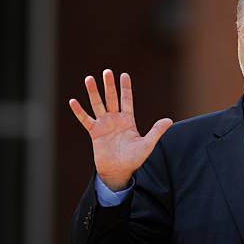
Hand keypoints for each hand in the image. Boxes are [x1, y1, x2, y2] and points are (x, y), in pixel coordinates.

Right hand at [69, 69, 172, 190]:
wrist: (119, 171)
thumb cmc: (134, 159)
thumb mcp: (147, 145)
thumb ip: (156, 132)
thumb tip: (169, 120)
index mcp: (128, 120)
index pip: (126, 100)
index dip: (125, 88)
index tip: (124, 75)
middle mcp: (115, 120)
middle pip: (111, 99)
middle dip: (109, 86)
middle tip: (107, 71)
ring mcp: (104, 125)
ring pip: (98, 105)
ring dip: (93, 92)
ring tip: (89, 79)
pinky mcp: (94, 133)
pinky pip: (85, 120)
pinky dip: (79, 111)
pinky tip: (73, 101)